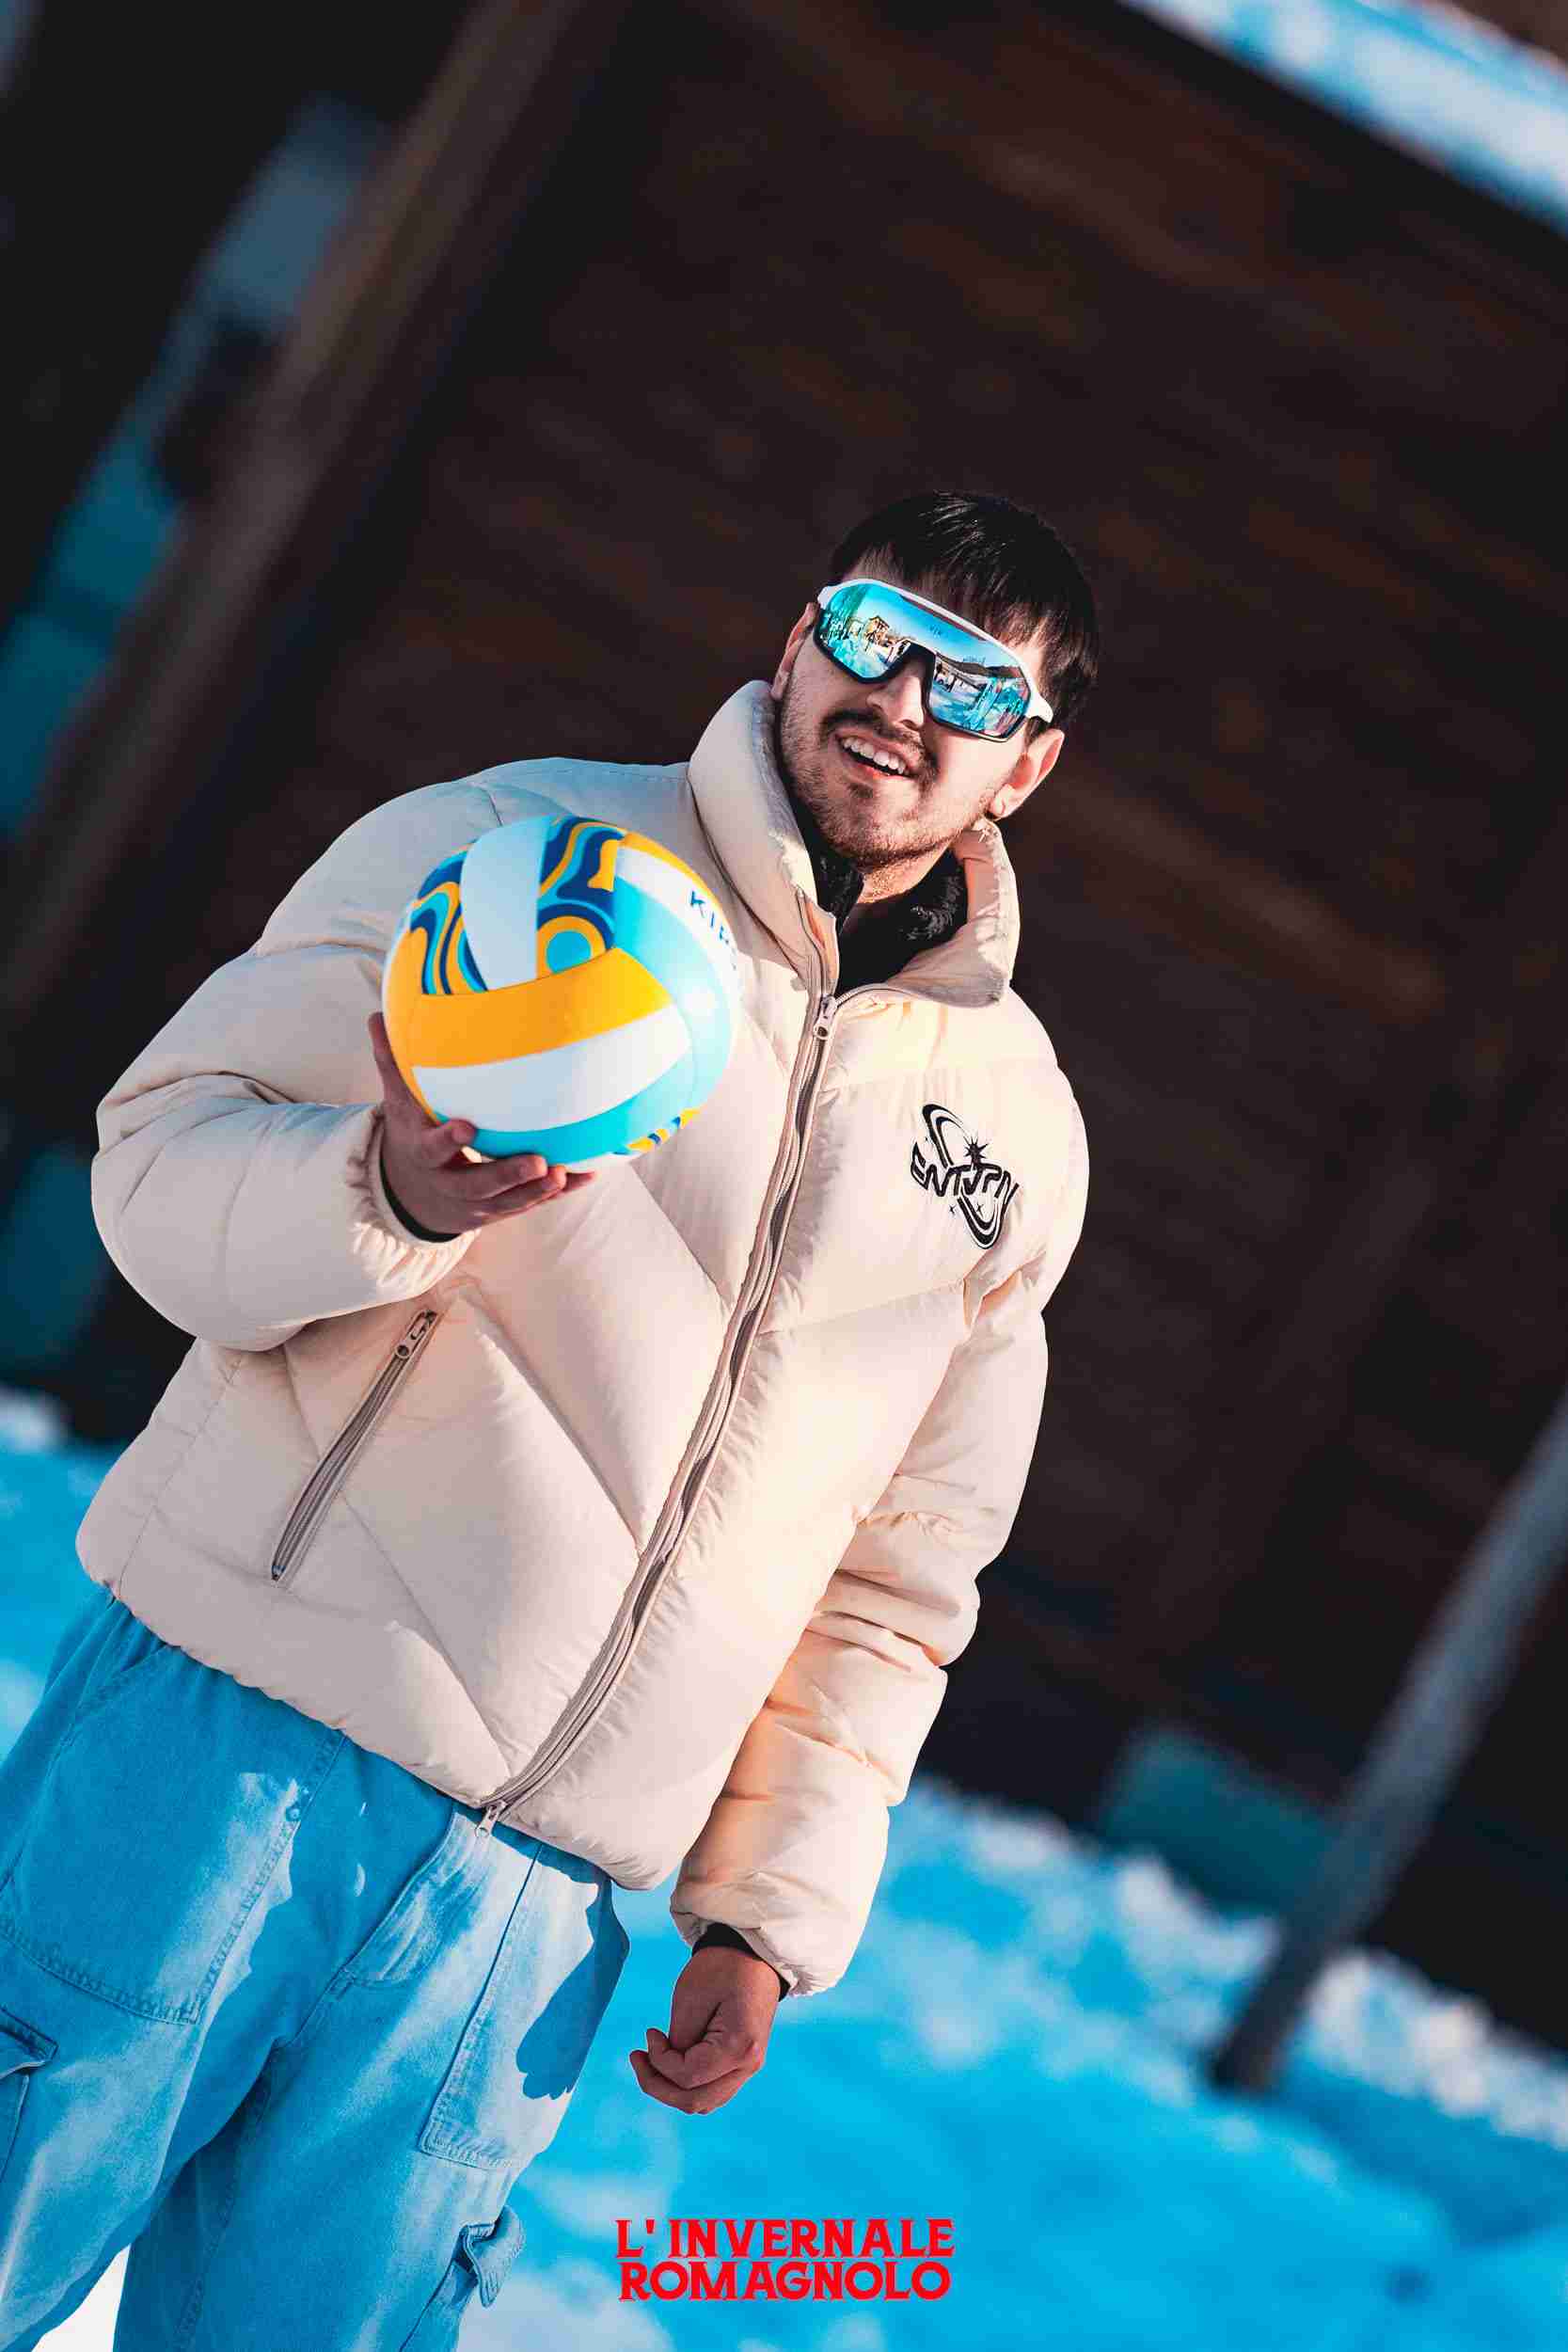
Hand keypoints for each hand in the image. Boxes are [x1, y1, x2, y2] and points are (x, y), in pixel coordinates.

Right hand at [368, 1011, 596, 1234]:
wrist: (413, 1191)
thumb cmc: (412, 1131)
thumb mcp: (398, 1102)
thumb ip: (392, 1063)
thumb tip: (376, 1015)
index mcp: (424, 1153)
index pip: (433, 1149)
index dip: (448, 1141)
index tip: (467, 1127)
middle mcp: (449, 1183)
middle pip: (477, 1186)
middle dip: (506, 1176)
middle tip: (537, 1162)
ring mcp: (477, 1202)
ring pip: (508, 1202)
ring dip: (536, 1191)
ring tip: (562, 1173)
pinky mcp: (500, 1208)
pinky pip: (532, 1202)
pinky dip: (559, 1191)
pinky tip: (588, 1174)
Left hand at [628, 1947, 780, 2115]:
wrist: (753, 1954)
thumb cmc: (722, 1968)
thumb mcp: (692, 1997)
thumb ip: (679, 2040)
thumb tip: (667, 2067)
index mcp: (739, 2046)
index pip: (688, 2077)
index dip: (659, 2062)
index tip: (649, 2033)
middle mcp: (748, 2065)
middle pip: (694, 2100)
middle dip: (657, 2085)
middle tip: (636, 2058)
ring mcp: (749, 2067)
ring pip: (703, 2102)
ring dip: (671, 2089)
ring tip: (649, 2063)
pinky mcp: (743, 2063)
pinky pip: (712, 2090)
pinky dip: (687, 2085)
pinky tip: (670, 2065)